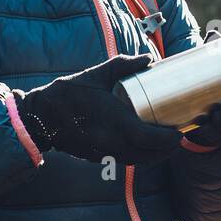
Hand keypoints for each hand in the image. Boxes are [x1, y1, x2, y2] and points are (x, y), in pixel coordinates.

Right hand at [14, 53, 183, 165]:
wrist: (41, 117)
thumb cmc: (69, 93)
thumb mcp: (97, 74)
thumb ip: (124, 65)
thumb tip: (149, 59)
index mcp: (114, 122)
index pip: (149, 138)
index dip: (168, 139)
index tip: (179, 132)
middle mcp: (111, 142)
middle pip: (149, 155)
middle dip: (167, 150)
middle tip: (178, 137)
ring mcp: (104, 152)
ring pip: (139, 161)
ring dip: (156, 156)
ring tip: (168, 144)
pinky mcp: (98, 157)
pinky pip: (127, 161)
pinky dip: (141, 158)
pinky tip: (147, 148)